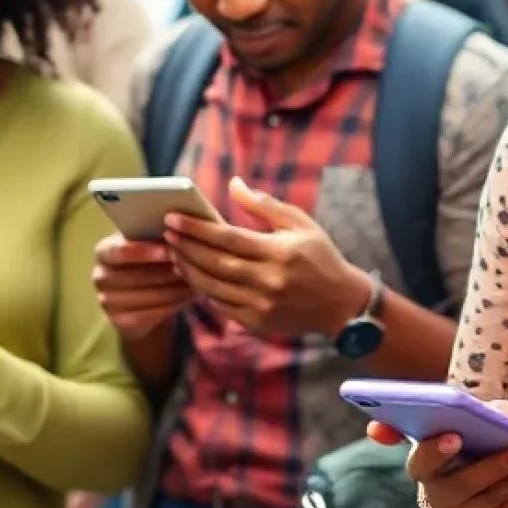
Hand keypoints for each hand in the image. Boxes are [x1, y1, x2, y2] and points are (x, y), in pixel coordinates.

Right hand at [93, 233, 193, 339]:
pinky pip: (154, 313)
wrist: (140, 298)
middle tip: (198, 266)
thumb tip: (182, 229)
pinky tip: (192, 296)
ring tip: (201, 280)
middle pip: (141, 275)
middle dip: (172, 270)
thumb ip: (157, 235)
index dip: (147, 252)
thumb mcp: (147, 243)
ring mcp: (108, 302)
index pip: (122, 251)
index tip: (172, 250)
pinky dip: (176, 304)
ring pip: (151, 295)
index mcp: (103, 251)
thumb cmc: (148, 260)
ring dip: (179, 288)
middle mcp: (100, 277)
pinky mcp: (121, 322)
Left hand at [163, 176, 367, 338]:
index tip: (173, 218)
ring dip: (188, 270)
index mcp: (278, 252)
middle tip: (166, 233)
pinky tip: (193, 277)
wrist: (341, 304)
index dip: (196, 228)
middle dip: (185, 247)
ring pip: (212, 287)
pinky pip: (221, 306)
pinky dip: (204, 291)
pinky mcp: (257, 323)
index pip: (227, 238)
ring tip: (173, 254)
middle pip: (214, 263)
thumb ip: (264, 205)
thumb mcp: (300, 223)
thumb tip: (233, 184)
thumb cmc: (320, 257)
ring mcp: (261, 305)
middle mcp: (267, 280)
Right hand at [395, 401, 507, 507]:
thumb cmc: (471, 446)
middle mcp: (437, 494)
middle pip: (463, 483)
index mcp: (424, 465)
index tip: (456, 437)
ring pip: (490, 498)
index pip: (421, 462)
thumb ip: (489, 415)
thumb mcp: (473, 428)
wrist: (477, 485)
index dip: (435, 451)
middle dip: (495, 466)